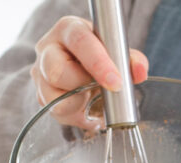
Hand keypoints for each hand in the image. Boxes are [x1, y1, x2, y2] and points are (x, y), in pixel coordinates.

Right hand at [32, 16, 148, 127]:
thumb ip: (132, 60)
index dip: (99, 63)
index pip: (80, 41)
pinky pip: (58, 112)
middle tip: (105, 90)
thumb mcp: (118, 53)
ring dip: (79, 103)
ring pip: (54, 96)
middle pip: (57, 71)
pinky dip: (77, 115)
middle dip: (84, 86)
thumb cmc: (101, 56)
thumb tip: (140, 72)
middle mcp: (48, 49)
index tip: (116, 82)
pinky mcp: (41, 95)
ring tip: (93, 97)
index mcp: (69, 30)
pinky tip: (86, 106)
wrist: (83, 69)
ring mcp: (40, 73)